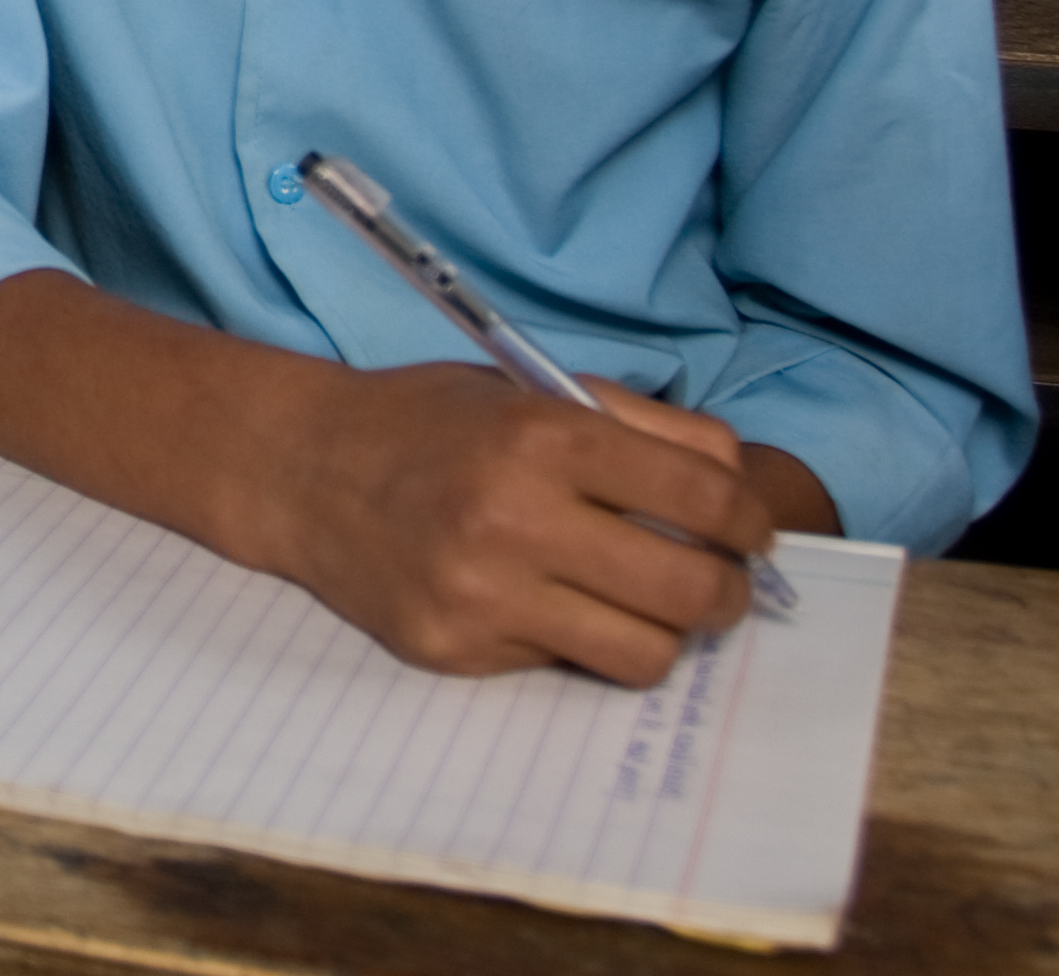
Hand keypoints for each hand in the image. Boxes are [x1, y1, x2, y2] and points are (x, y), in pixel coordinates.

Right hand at [259, 362, 765, 680]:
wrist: (305, 469)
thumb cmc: (432, 423)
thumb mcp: (531, 391)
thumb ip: (643, 427)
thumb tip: (740, 488)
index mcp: (544, 436)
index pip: (702, 495)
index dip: (749, 522)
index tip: (753, 533)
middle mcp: (514, 516)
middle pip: (688, 590)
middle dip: (727, 594)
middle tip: (720, 585)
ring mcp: (482, 593)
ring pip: (642, 653)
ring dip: (664, 634)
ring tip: (647, 606)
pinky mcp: (455, 649)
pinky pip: (565, 667)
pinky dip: (578, 640)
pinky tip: (552, 605)